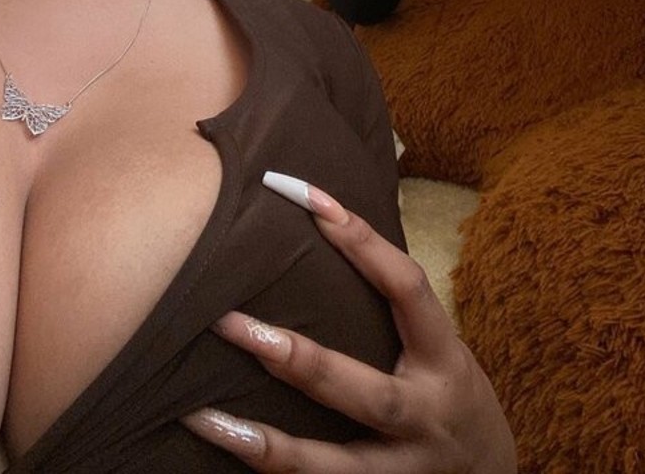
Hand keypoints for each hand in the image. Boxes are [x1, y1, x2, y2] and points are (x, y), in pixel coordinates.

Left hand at [181, 177, 515, 472]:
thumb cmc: (443, 387)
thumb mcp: (433, 341)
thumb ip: (387, 298)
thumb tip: (317, 213)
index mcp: (443, 359)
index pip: (407, 288)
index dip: (363, 241)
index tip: (307, 197)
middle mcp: (426, 418)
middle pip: (365, 395)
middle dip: (299, 361)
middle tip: (230, 323)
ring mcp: (403, 472)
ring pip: (334, 466)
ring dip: (266, 444)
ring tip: (202, 415)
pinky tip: (225, 451)